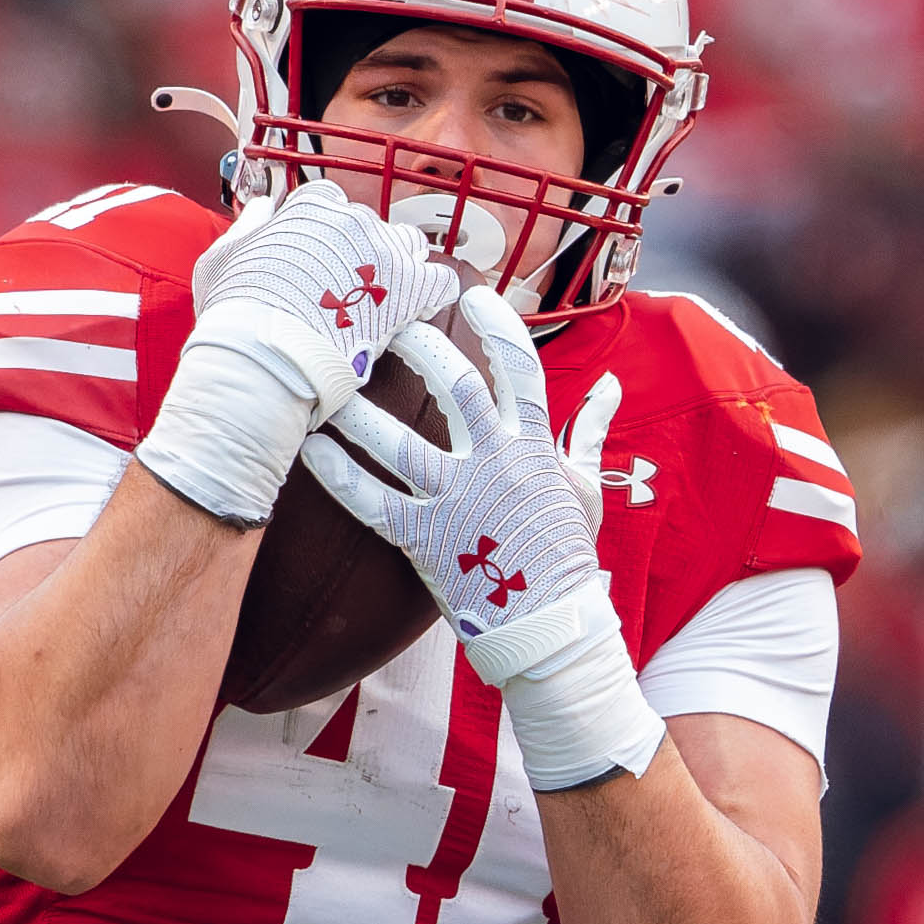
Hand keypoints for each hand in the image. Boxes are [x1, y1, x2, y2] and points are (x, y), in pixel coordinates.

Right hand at [132, 186, 453, 524]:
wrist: (264, 355)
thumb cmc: (235, 313)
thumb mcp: (222, 256)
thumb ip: (250, 224)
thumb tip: (266, 206)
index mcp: (309, 207)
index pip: (330, 203)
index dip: (326, 233)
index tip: (321, 257)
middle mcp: (351, 219)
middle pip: (369, 225)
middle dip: (361, 253)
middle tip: (347, 290)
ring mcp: (382, 252)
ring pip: (409, 246)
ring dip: (399, 268)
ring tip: (383, 300)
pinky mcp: (408, 289)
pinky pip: (441, 281)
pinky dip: (432, 294)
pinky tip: (416, 311)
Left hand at [305, 286, 661, 790]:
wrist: (552, 626)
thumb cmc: (567, 555)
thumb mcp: (584, 486)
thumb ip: (589, 430)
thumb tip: (610, 387)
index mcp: (534, 447)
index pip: (519, 369)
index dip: (497, 327)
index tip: (472, 296)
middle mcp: (495, 464)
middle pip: (454, 388)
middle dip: (419, 349)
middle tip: (386, 324)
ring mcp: (459, 501)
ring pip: (400, 443)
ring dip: (361, 410)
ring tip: (331, 379)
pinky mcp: (426, 539)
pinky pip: (373, 500)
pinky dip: (340, 475)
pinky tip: (312, 451)